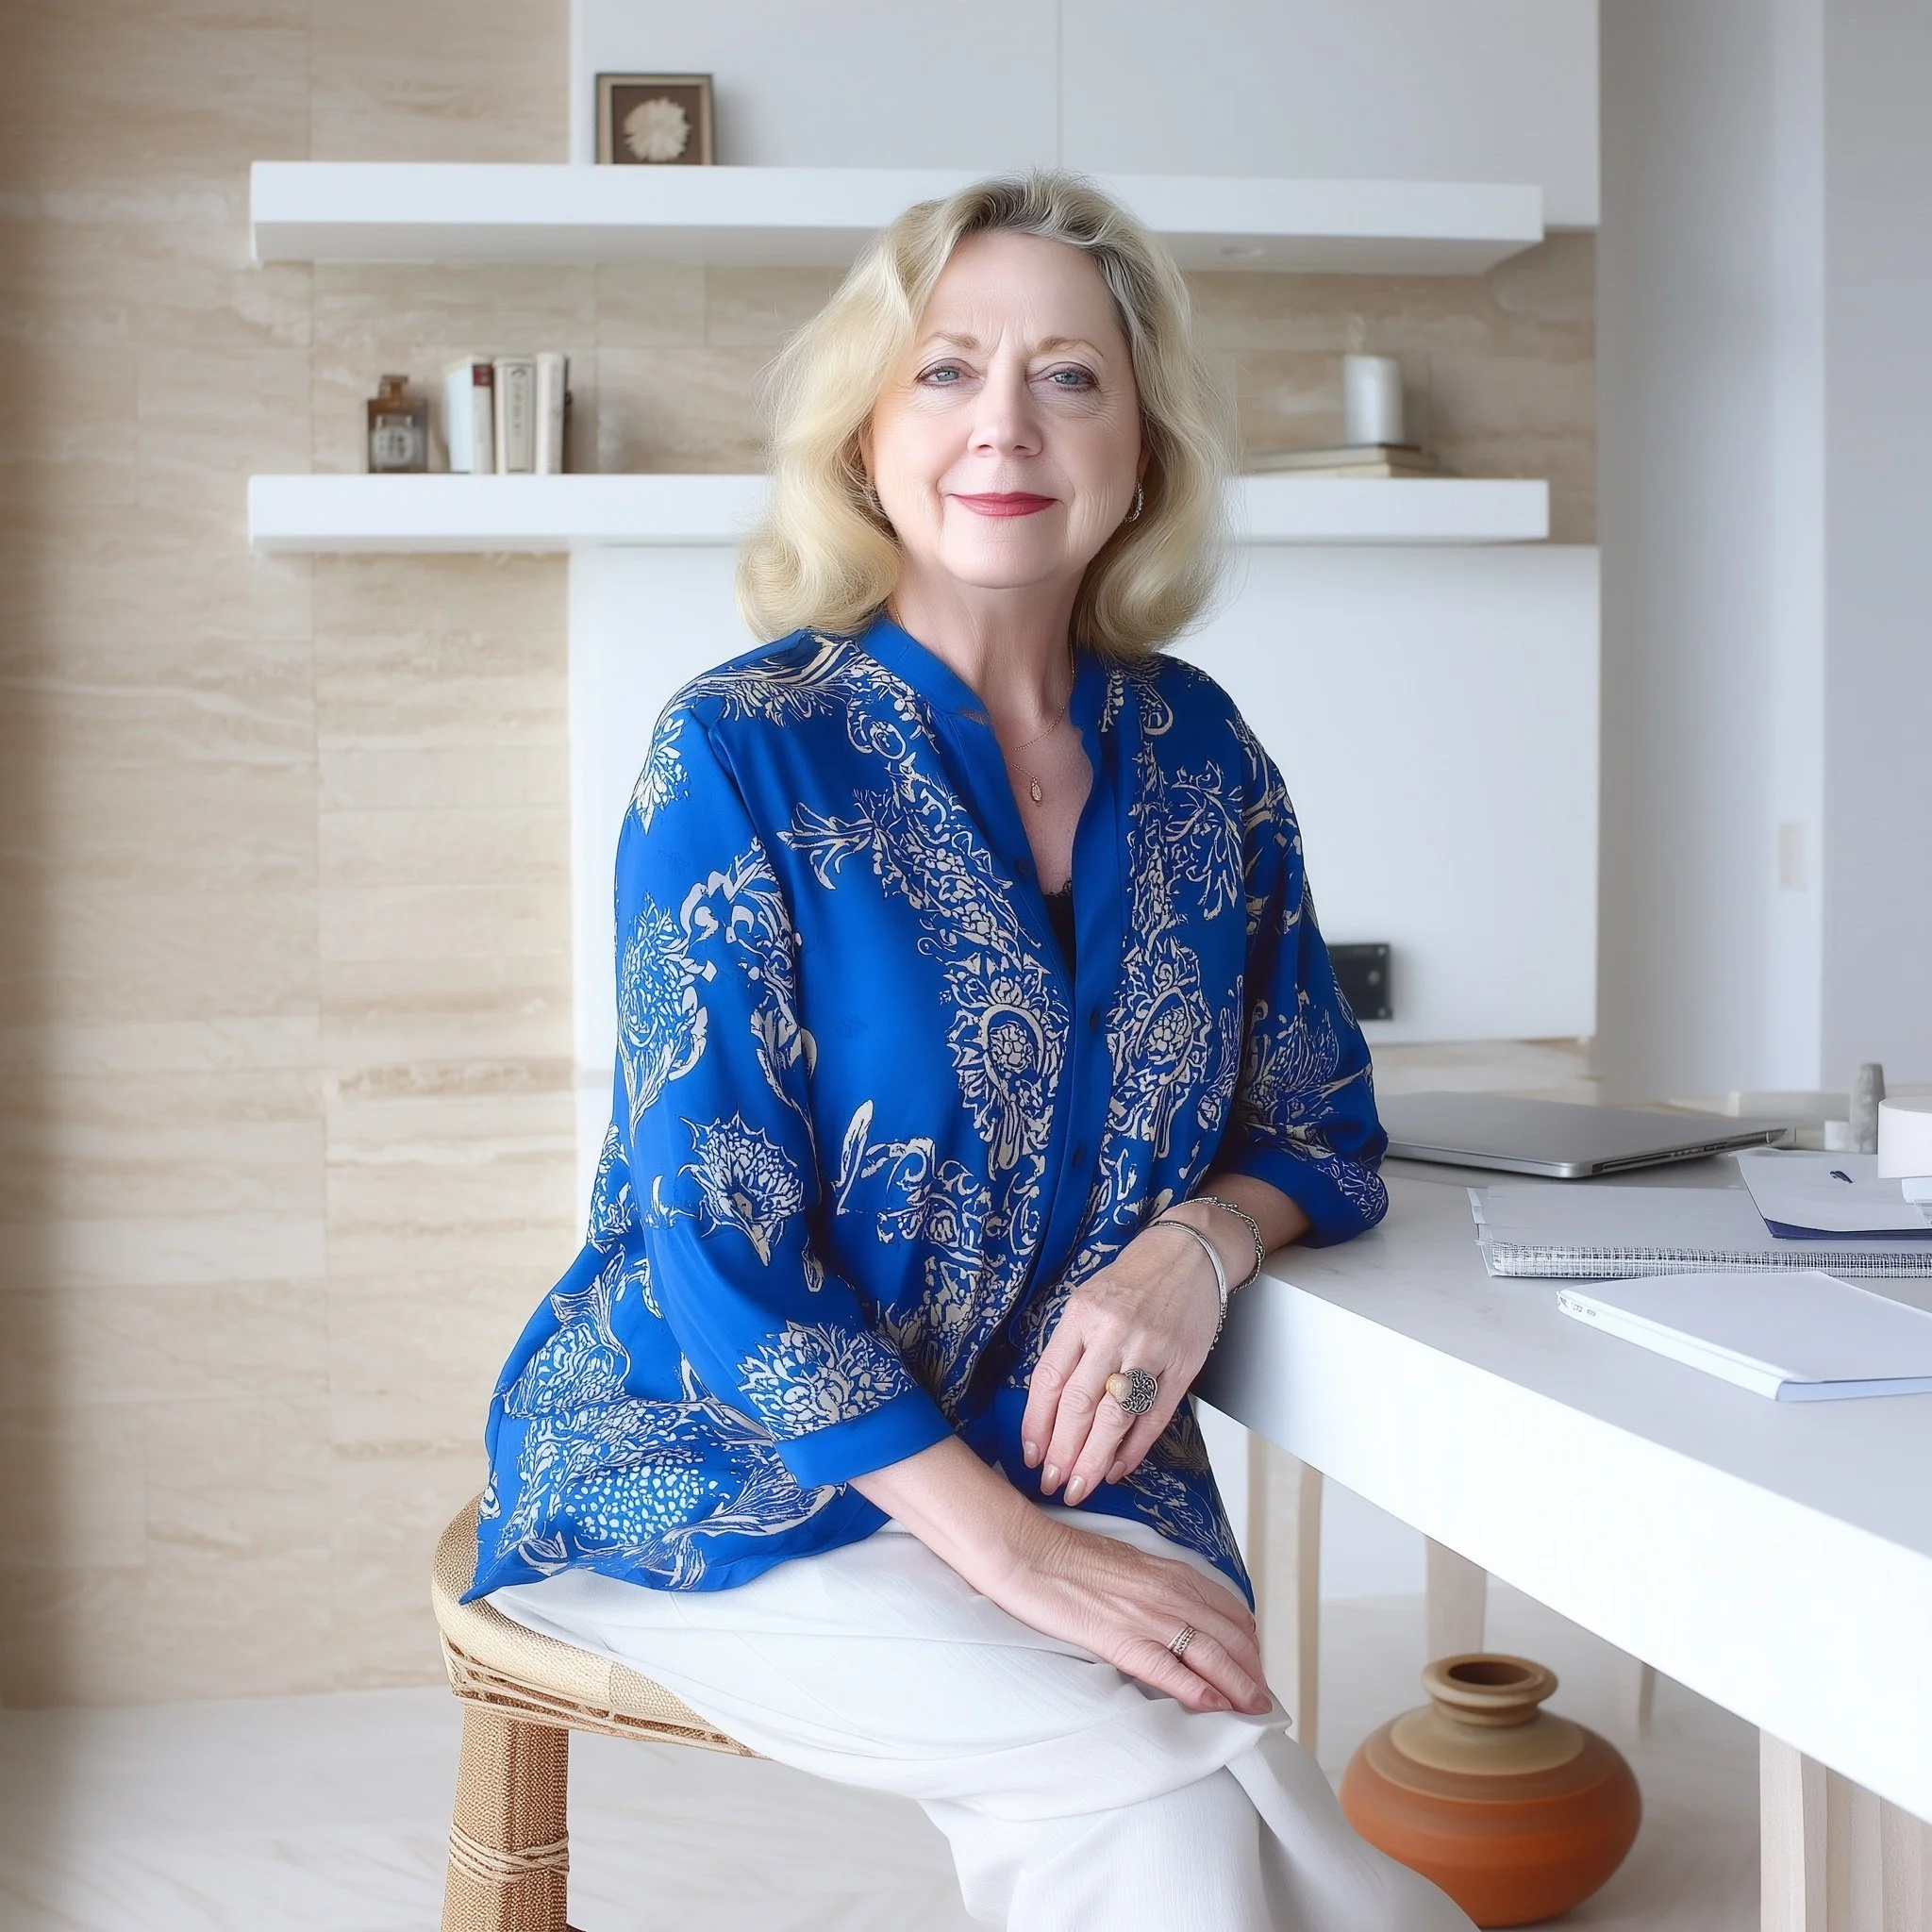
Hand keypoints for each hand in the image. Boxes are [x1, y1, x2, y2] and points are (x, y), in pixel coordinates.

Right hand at [987, 1506, 1270, 1716]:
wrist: (1028, 1553)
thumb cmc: (1068, 1557)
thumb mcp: (1128, 1563)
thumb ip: (1157, 1586)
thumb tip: (1173, 1612)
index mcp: (1172, 1573)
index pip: (1230, 1611)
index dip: (1249, 1643)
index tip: (1254, 1665)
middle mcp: (1171, 1593)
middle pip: (1232, 1638)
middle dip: (1254, 1671)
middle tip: (1263, 1698)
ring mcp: (1150, 1617)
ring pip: (1214, 1657)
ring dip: (1241, 1687)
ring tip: (1256, 1711)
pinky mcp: (1124, 1640)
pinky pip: (1172, 1672)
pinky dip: (1200, 1693)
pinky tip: (1217, 1709)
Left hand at [1021, 1215, 1223, 1506]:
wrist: (1189, 1253)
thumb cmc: (1134, 1278)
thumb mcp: (1088, 1299)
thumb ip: (1070, 1348)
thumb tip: (1051, 1409)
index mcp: (1081, 1314)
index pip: (1050, 1379)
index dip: (1037, 1423)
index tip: (1031, 1455)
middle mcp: (1114, 1332)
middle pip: (1080, 1404)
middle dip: (1063, 1452)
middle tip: (1053, 1483)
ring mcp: (1151, 1349)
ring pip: (1116, 1418)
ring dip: (1095, 1460)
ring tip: (1080, 1486)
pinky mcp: (1183, 1365)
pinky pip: (1154, 1417)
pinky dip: (1135, 1448)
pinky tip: (1118, 1468)